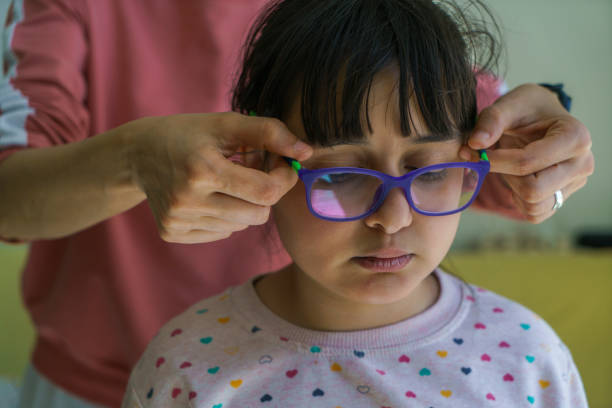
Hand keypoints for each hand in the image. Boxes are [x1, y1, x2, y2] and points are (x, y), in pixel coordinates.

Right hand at [126, 112, 311, 242]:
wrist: (138, 153)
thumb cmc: (190, 134)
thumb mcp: (227, 124)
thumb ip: (270, 133)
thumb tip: (307, 153)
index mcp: (202, 169)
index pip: (266, 191)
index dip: (284, 178)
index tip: (282, 164)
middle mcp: (187, 199)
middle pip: (258, 214)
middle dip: (265, 193)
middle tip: (253, 172)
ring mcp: (178, 220)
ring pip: (242, 225)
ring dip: (245, 204)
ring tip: (228, 182)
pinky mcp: (172, 232)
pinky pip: (222, 233)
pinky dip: (226, 216)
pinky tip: (210, 196)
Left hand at [460, 83, 593, 222]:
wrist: (540, 118)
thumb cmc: (526, 109)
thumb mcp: (508, 105)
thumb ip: (491, 120)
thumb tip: (475, 143)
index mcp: (575, 137)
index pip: (528, 162)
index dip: (495, 160)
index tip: (475, 151)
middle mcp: (582, 163)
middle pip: (533, 189)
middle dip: (505, 175)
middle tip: (493, 158)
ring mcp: (575, 184)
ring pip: (533, 205)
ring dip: (511, 187)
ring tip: (509, 165)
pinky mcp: (563, 198)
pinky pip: (534, 213)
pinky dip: (518, 199)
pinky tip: (516, 177)